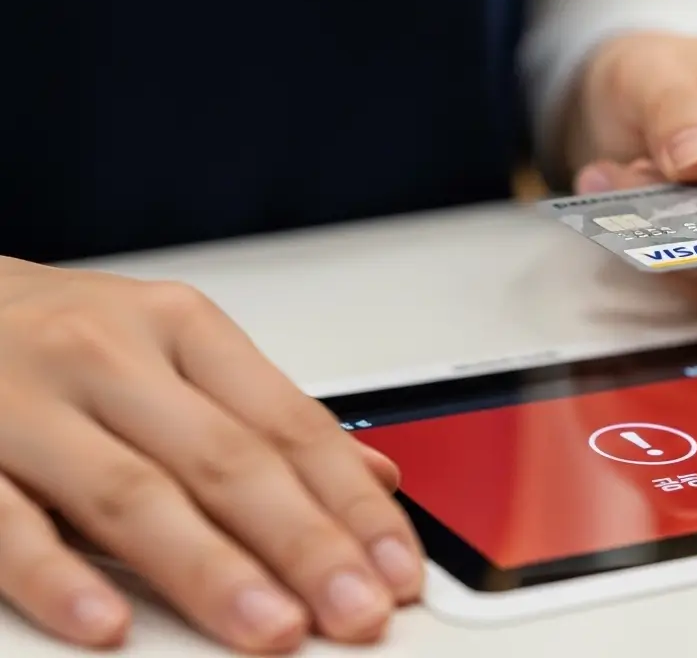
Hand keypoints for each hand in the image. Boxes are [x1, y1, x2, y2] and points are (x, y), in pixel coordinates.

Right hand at [0, 259, 421, 651]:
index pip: (290, 424)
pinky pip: (6, 522)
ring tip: (273, 629)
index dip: (353, 504)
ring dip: (212, 571)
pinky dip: (59, 577)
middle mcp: (110, 356)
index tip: (398, 567)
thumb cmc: (56, 334)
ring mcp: (25, 403)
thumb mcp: (170, 351)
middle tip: (357, 610)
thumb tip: (373, 478)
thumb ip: (263, 419)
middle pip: (228, 460)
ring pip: (134, 493)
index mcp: (180, 329)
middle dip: (306, 544)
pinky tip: (109, 623)